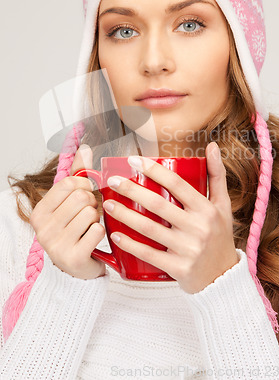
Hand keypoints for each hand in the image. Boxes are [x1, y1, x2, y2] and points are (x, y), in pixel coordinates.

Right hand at [30, 145, 105, 279]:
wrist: (77, 269)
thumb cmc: (75, 230)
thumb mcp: (70, 203)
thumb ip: (77, 175)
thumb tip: (85, 148)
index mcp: (39, 212)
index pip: (68, 183)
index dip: (85, 184)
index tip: (87, 193)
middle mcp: (43, 229)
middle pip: (81, 197)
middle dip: (93, 202)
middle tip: (91, 213)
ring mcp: (56, 245)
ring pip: (90, 212)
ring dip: (97, 218)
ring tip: (91, 226)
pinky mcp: (73, 258)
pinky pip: (98, 230)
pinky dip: (101, 232)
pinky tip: (93, 239)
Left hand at [103, 142, 238, 292]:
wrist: (224, 278)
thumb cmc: (220, 237)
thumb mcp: (223, 206)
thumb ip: (217, 175)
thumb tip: (213, 146)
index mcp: (207, 209)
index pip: (177, 184)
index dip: (154, 170)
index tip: (134, 161)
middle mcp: (199, 228)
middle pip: (159, 205)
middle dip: (132, 190)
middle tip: (113, 181)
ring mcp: (189, 249)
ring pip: (150, 229)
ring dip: (126, 215)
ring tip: (108, 204)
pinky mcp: (179, 268)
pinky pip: (150, 255)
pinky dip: (131, 245)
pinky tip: (115, 236)